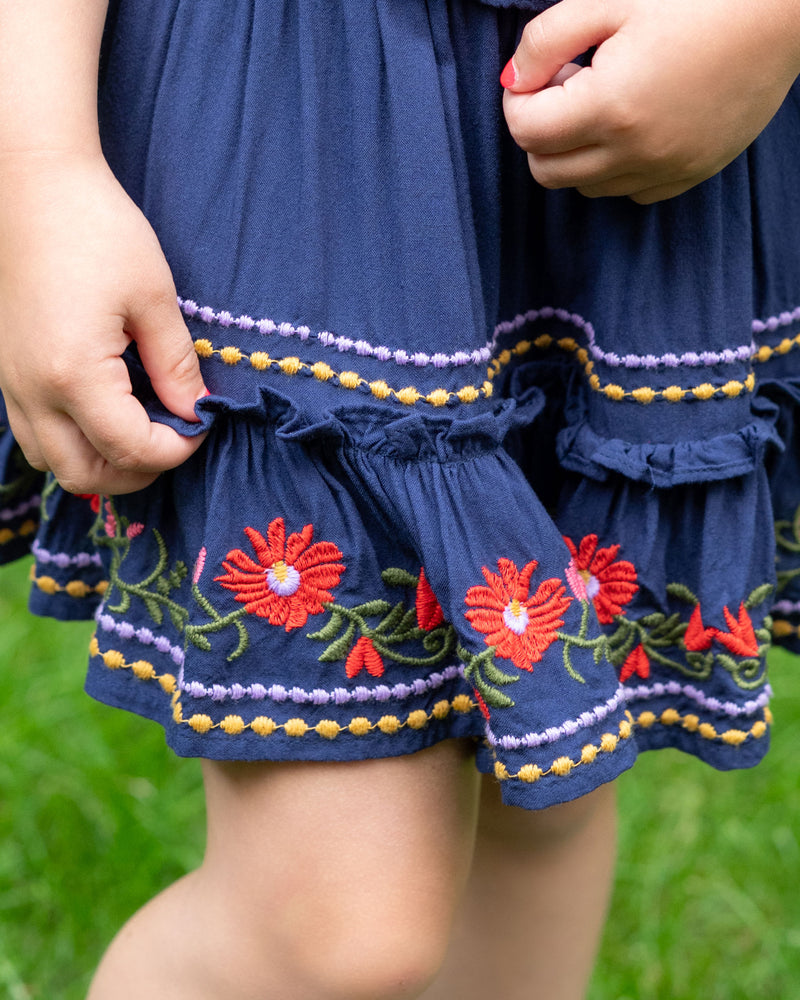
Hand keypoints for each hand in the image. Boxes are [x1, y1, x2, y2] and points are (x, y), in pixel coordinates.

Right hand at [0, 152, 206, 493]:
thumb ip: (176, 366)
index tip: (203, 425)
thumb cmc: (98, 230)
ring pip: (55, 463)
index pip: (132, 449)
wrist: (32, 185)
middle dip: (139, 472)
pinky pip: (37, 435)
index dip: (178, 450)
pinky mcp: (6, 373)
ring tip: (143, 431)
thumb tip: (194, 412)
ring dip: (103, 463)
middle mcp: (34, 392)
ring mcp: (12, 385)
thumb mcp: (154, 298)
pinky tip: (109, 412)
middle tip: (176, 440)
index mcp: (74, 375)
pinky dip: (75, 442)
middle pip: (86, 475)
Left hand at [502, 0, 799, 201]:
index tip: (539, 71)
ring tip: (605, 99)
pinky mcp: (689, 175)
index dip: (519, 99)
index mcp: (610, 107)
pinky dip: (616, 166)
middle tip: (568, 84)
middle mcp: (634, 152)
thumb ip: (547, 40)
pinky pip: (629, 190)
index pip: (525, 131)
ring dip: (577, 151)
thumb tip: (513, 80)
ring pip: (585, 186)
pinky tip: (635, 121)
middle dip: (541, 131)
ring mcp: (664, 170)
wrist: (784, 11)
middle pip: (546, 171)